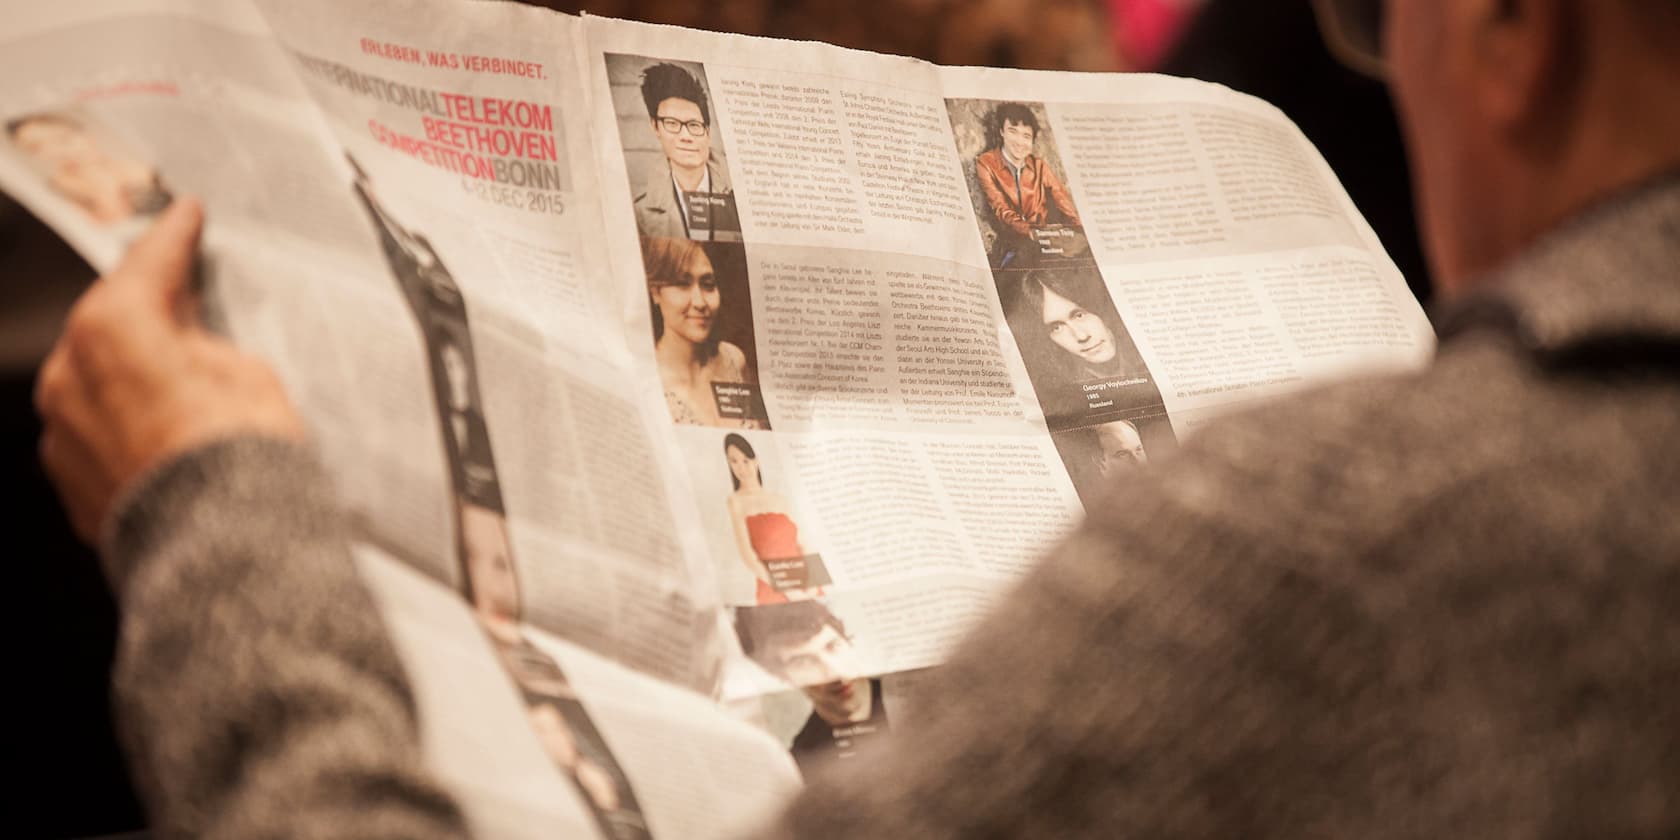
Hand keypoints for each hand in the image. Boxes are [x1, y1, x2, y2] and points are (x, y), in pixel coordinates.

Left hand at [35, 198, 303, 542]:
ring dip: (133, 376)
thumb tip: (188, 347)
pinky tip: (168, 436)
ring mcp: (62, 433)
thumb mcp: (248, 371)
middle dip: (146, 313)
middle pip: (108, 324)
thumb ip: (204, 345)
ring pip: (96, 383)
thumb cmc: (242, 457)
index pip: (147, 264)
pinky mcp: (71, 483)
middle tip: (188, 305)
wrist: (224, 548)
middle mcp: (68, 374)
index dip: (172, 235)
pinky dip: (126, 426)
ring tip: (183, 386)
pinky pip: (97, 435)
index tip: (184, 214)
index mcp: (110, 327)